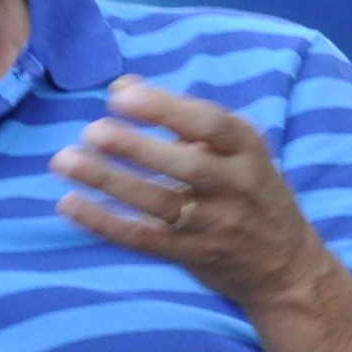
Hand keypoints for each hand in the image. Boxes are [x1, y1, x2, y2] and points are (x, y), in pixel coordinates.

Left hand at [50, 74, 338, 309]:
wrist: (287, 265)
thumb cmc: (248, 189)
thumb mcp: (232, 147)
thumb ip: (181, 116)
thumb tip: (121, 85)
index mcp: (248, 149)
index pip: (211, 123)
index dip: (164, 108)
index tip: (118, 97)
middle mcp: (237, 186)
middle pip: (187, 166)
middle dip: (136, 147)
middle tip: (91, 131)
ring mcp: (216, 224)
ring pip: (159, 204)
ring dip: (108, 182)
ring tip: (64, 161)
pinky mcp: (193, 254)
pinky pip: (143, 238)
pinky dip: (103, 222)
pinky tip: (69, 203)